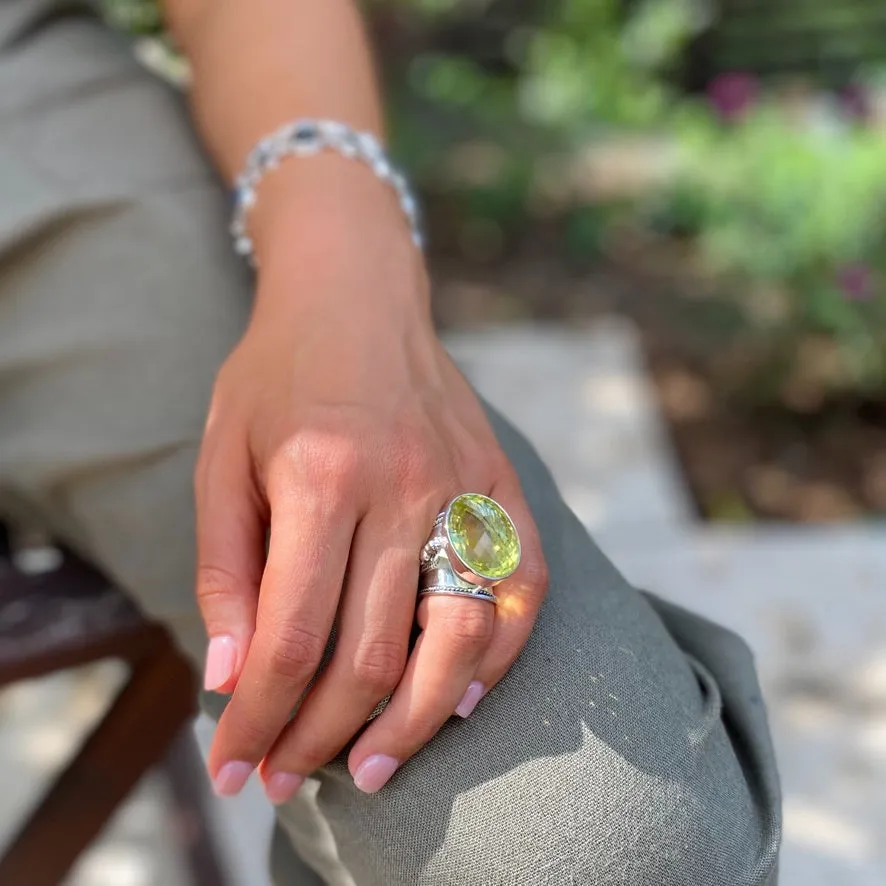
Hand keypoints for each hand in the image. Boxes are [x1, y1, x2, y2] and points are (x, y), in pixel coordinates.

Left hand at [195, 158, 548, 801]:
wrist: (358, 296)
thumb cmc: (277, 376)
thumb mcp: (222, 459)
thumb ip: (226, 568)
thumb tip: (234, 677)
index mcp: (320, 475)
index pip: (291, 637)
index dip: (258, 719)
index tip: (232, 765)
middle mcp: (402, 485)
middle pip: (370, 654)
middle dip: (320, 738)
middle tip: (288, 779)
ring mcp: (463, 484)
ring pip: (455, 637)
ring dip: (413, 722)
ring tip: (374, 769)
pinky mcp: (501, 482)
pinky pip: (519, 588)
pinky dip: (498, 656)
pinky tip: (460, 698)